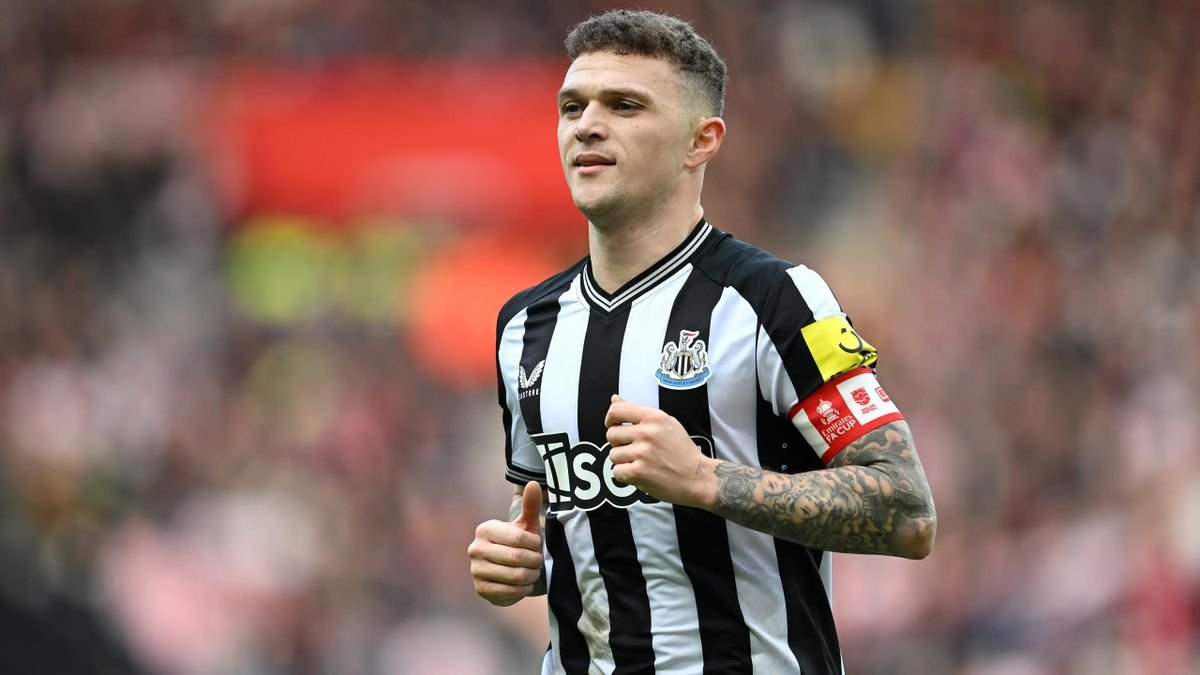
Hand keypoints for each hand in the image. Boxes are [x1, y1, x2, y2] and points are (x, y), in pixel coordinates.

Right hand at [468, 481, 543, 605]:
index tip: (538, 545)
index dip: (535, 544)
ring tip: (534, 571)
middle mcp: (475, 549)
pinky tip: (525, 584)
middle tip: (539, 561)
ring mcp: (476, 570)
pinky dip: (523, 589)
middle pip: (517, 557)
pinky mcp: (480, 589)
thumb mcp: (526, 525)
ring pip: (515, 575)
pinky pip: (510, 591)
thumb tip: (533, 484)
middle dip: (535, 561)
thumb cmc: (519, 542)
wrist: (507, 568)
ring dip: (531, 575)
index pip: (518, 538)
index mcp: (485, 529)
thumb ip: (530, 505)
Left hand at [604, 395, 715, 508]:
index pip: (616, 411)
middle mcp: (647, 433)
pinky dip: (625, 475)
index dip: (610, 419)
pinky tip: (640, 473)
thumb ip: (638, 412)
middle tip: (635, 450)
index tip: (615, 426)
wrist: (698, 477)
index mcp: (654, 417)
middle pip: (611, 435)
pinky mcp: (639, 473)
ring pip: (613, 455)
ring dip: (623, 461)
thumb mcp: (666, 423)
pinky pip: (616, 472)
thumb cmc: (682, 450)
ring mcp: (642, 453)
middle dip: (619, 444)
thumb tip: (614, 399)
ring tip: (641, 463)